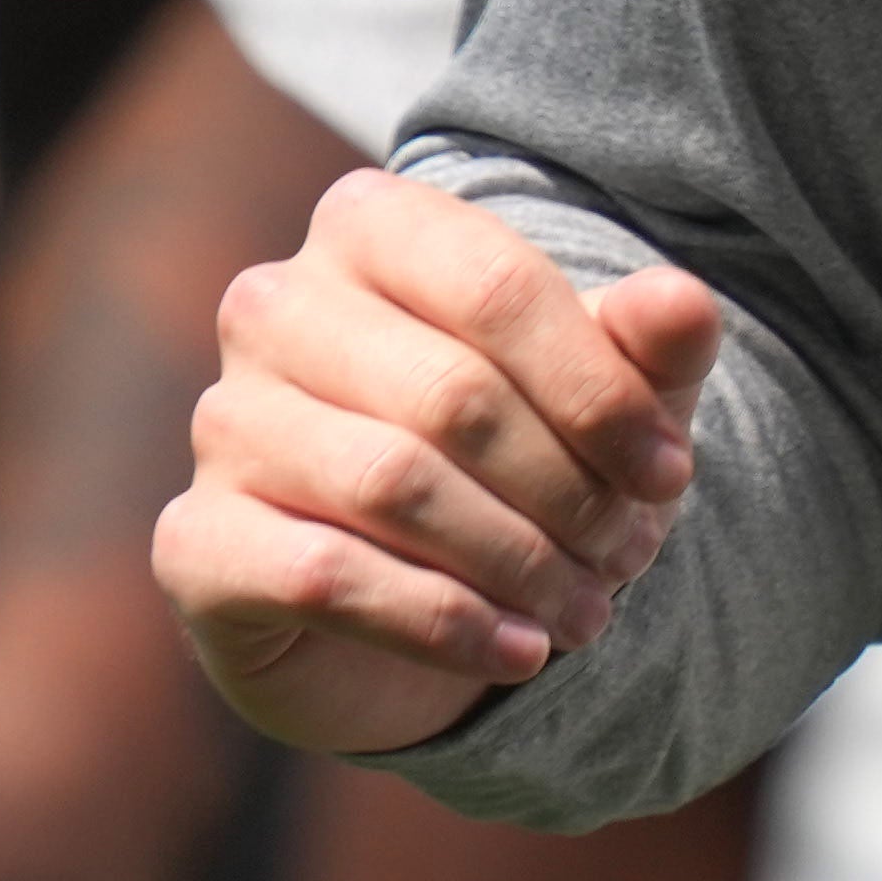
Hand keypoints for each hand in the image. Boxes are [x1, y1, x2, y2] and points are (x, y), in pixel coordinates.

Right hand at [154, 167, 715, 755]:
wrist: (405, 597)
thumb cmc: (515, 460)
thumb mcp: (602, 400)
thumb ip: (647, 346)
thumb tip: (685, 305)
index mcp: (368, 228)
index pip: (497, 287)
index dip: (602, 392)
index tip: (670, 474)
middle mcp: (273, 306)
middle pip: (454, 395)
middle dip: (568, 491)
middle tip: (631, 556)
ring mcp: (222, 422)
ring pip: (393, 485)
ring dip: (517, 563)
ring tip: (589, 614)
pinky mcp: (197, 542)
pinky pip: (326, 577)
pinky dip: (443, 623)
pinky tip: (518, 652)